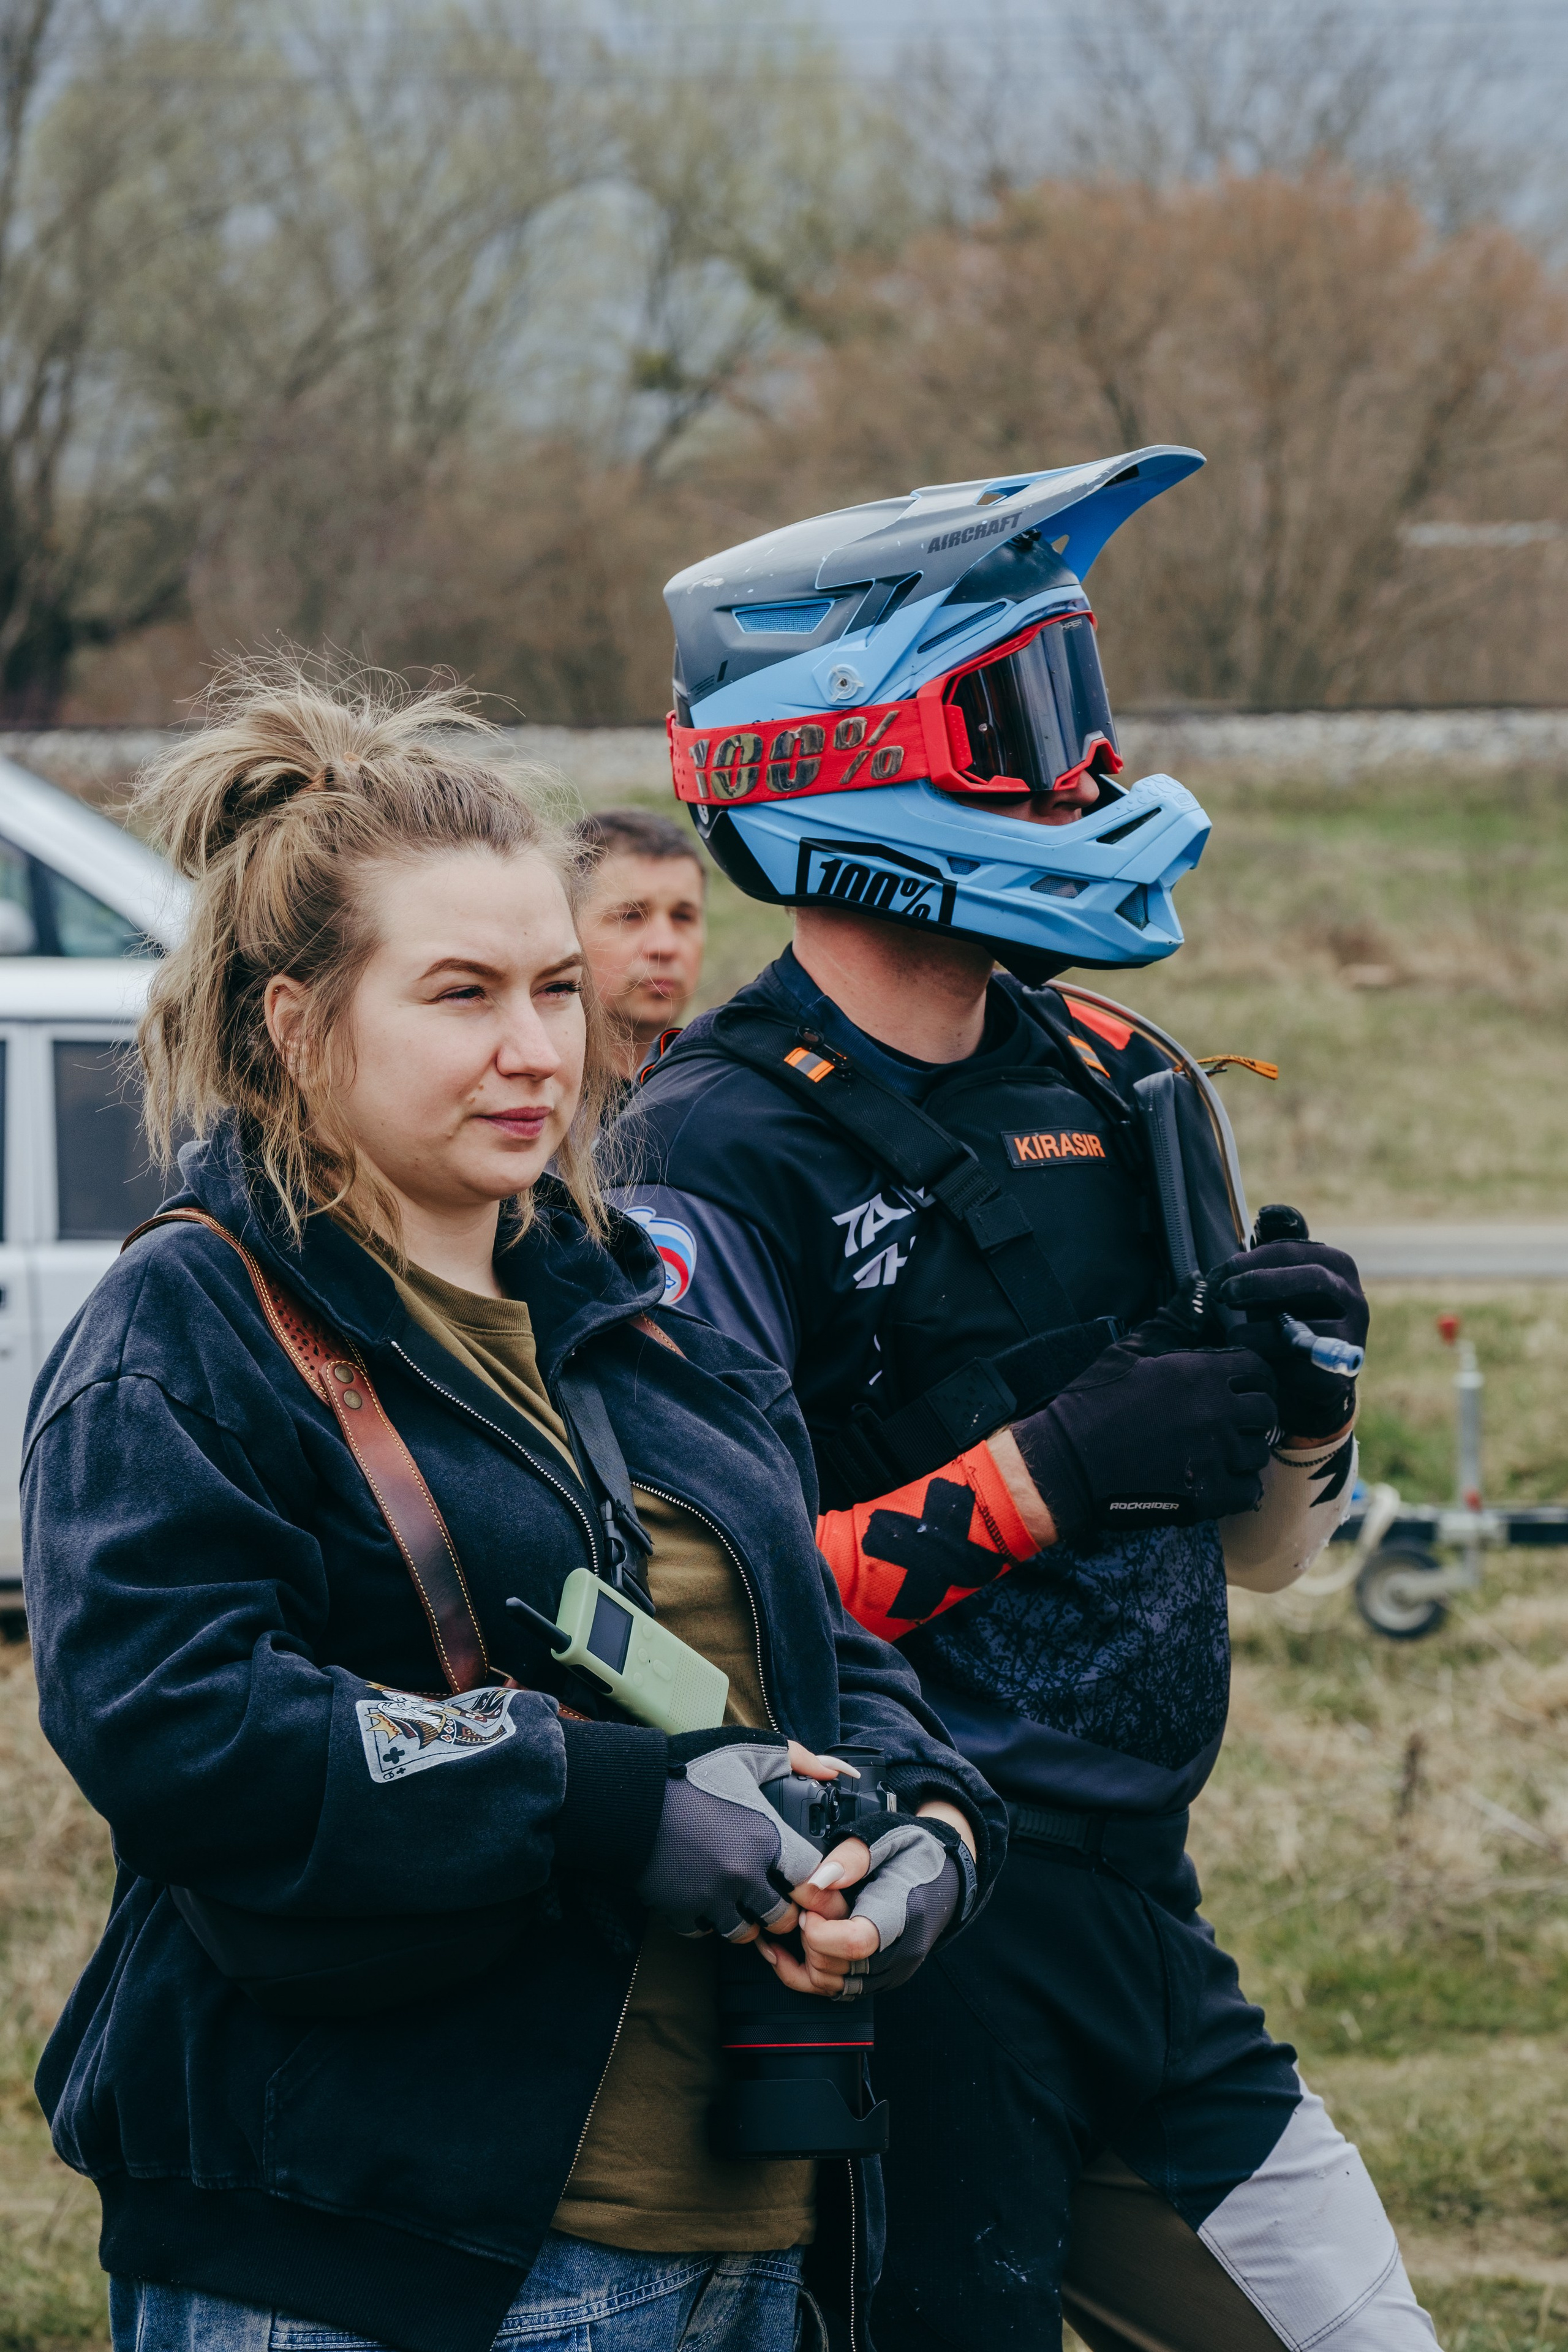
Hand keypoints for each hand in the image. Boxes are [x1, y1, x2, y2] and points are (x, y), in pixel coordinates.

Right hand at [635, 1732, 827, 1940]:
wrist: (631, 1791)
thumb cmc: (690, 1769)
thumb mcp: (748, 1751)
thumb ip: (797, 1759)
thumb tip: (834, 1772)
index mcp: (767, 1838)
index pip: (812, 1881)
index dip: (811, 1880)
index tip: (799, 1876)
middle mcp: (745, 1875)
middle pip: (782, 1917)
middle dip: (781, 1908)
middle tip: (772, 1895)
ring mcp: (711, 1896)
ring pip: (745, 1934)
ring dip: (746, 1920)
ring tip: (739, 1901)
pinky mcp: (681, 1909)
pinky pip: (704, 1933)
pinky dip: (707, 1922)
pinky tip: (706, 1899)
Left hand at [763, 1801, 977, 1997]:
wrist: (947, 1871)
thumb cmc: (915, 1851)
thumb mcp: (884, 1837)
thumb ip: (850, 1857)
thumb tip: (818, 1881)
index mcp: (901, 1915)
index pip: (855, 1944)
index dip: (820, 1930)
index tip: (810, 1906)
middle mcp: (898, 1952)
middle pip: (837, 1969)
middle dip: (808, 1938)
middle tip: (806, 1907)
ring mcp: (890, 1970)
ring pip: (831, 1985)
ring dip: (806, 1957)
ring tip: (804, 1922)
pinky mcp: (880, 1978)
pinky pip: (836, 1990)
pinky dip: (808, 1974)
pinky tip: (791, 1951)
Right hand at [1010, 1336, 1277, 1544]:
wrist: (1067, 1462)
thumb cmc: (1095, 1402)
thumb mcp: (1131, 1350)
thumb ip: (1175, 1319)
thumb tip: (1200, 1282)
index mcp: (1201, 1373)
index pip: (1259, 1370)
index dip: (1252, 1378)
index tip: (1238, 1388)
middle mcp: (1216, 1412)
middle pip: (1266, 1412)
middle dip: (1253, 1416)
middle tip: (1231, 1422)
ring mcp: (1214, 1456)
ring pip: (1258, 1453)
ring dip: (1243, 1452)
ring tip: (1218, 1452)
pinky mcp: (1206, 1495)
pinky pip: (1248, 1491)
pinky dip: (1237, 1487)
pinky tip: (1214, 1480)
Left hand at [1211, 1241, 1367, 1438]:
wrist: (1307, 1380)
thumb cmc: (1287, 1319)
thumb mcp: (1278, 1284)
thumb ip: (1273, 1254)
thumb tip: (1269, 1212)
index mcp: (1336, 1266)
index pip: (1293, 1251)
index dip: (1251, 1260)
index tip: (1220, 1273)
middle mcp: (1353, 1297)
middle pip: (1310, 1278)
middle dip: (1260, 1283)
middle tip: (1223, 1293)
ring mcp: (1352, 1336)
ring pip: (1306, 1326)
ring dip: (1260, 1330)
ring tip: (1233, 1334)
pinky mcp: (1340, 1374)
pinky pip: (1300, 1368)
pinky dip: (1271, 1364)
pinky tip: (1253, 1361)